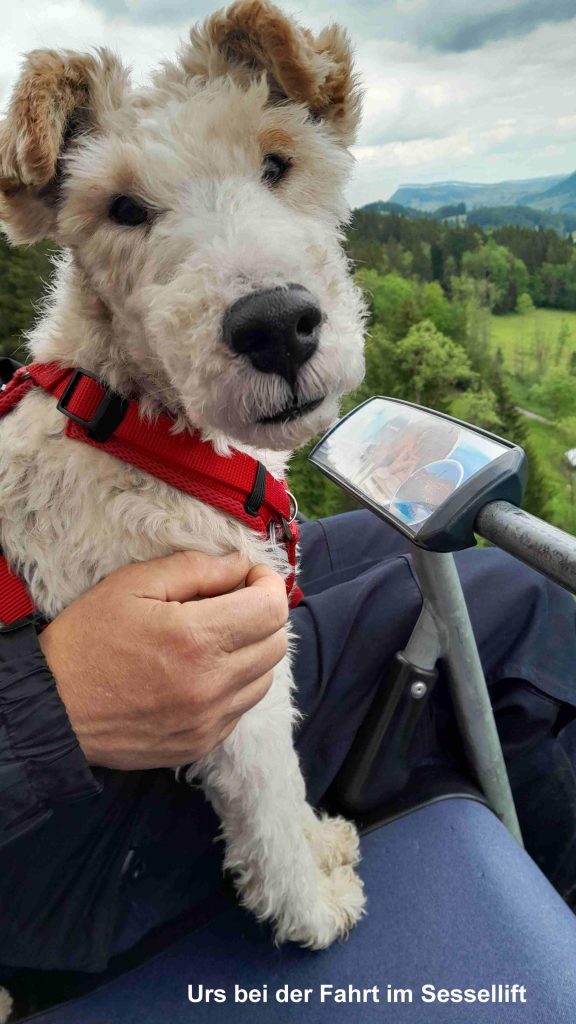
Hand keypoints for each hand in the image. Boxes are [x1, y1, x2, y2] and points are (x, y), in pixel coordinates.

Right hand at [38, 551, 288, 769]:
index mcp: (196, 640)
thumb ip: (195, 569)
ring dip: (252, 650)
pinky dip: (235, 684)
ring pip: (264, 678)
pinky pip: (241, 708)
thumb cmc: (86, 640)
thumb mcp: (132, 585)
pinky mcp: (200, 743)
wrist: (51, 709)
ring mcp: (208, 721)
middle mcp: (211, 686)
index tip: (248, 576)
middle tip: (232, 602)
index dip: (267, 584)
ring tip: (216, 637)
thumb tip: (240, 564)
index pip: (271, 609)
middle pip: (276, 644)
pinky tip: (203, 670)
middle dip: (262, 614)